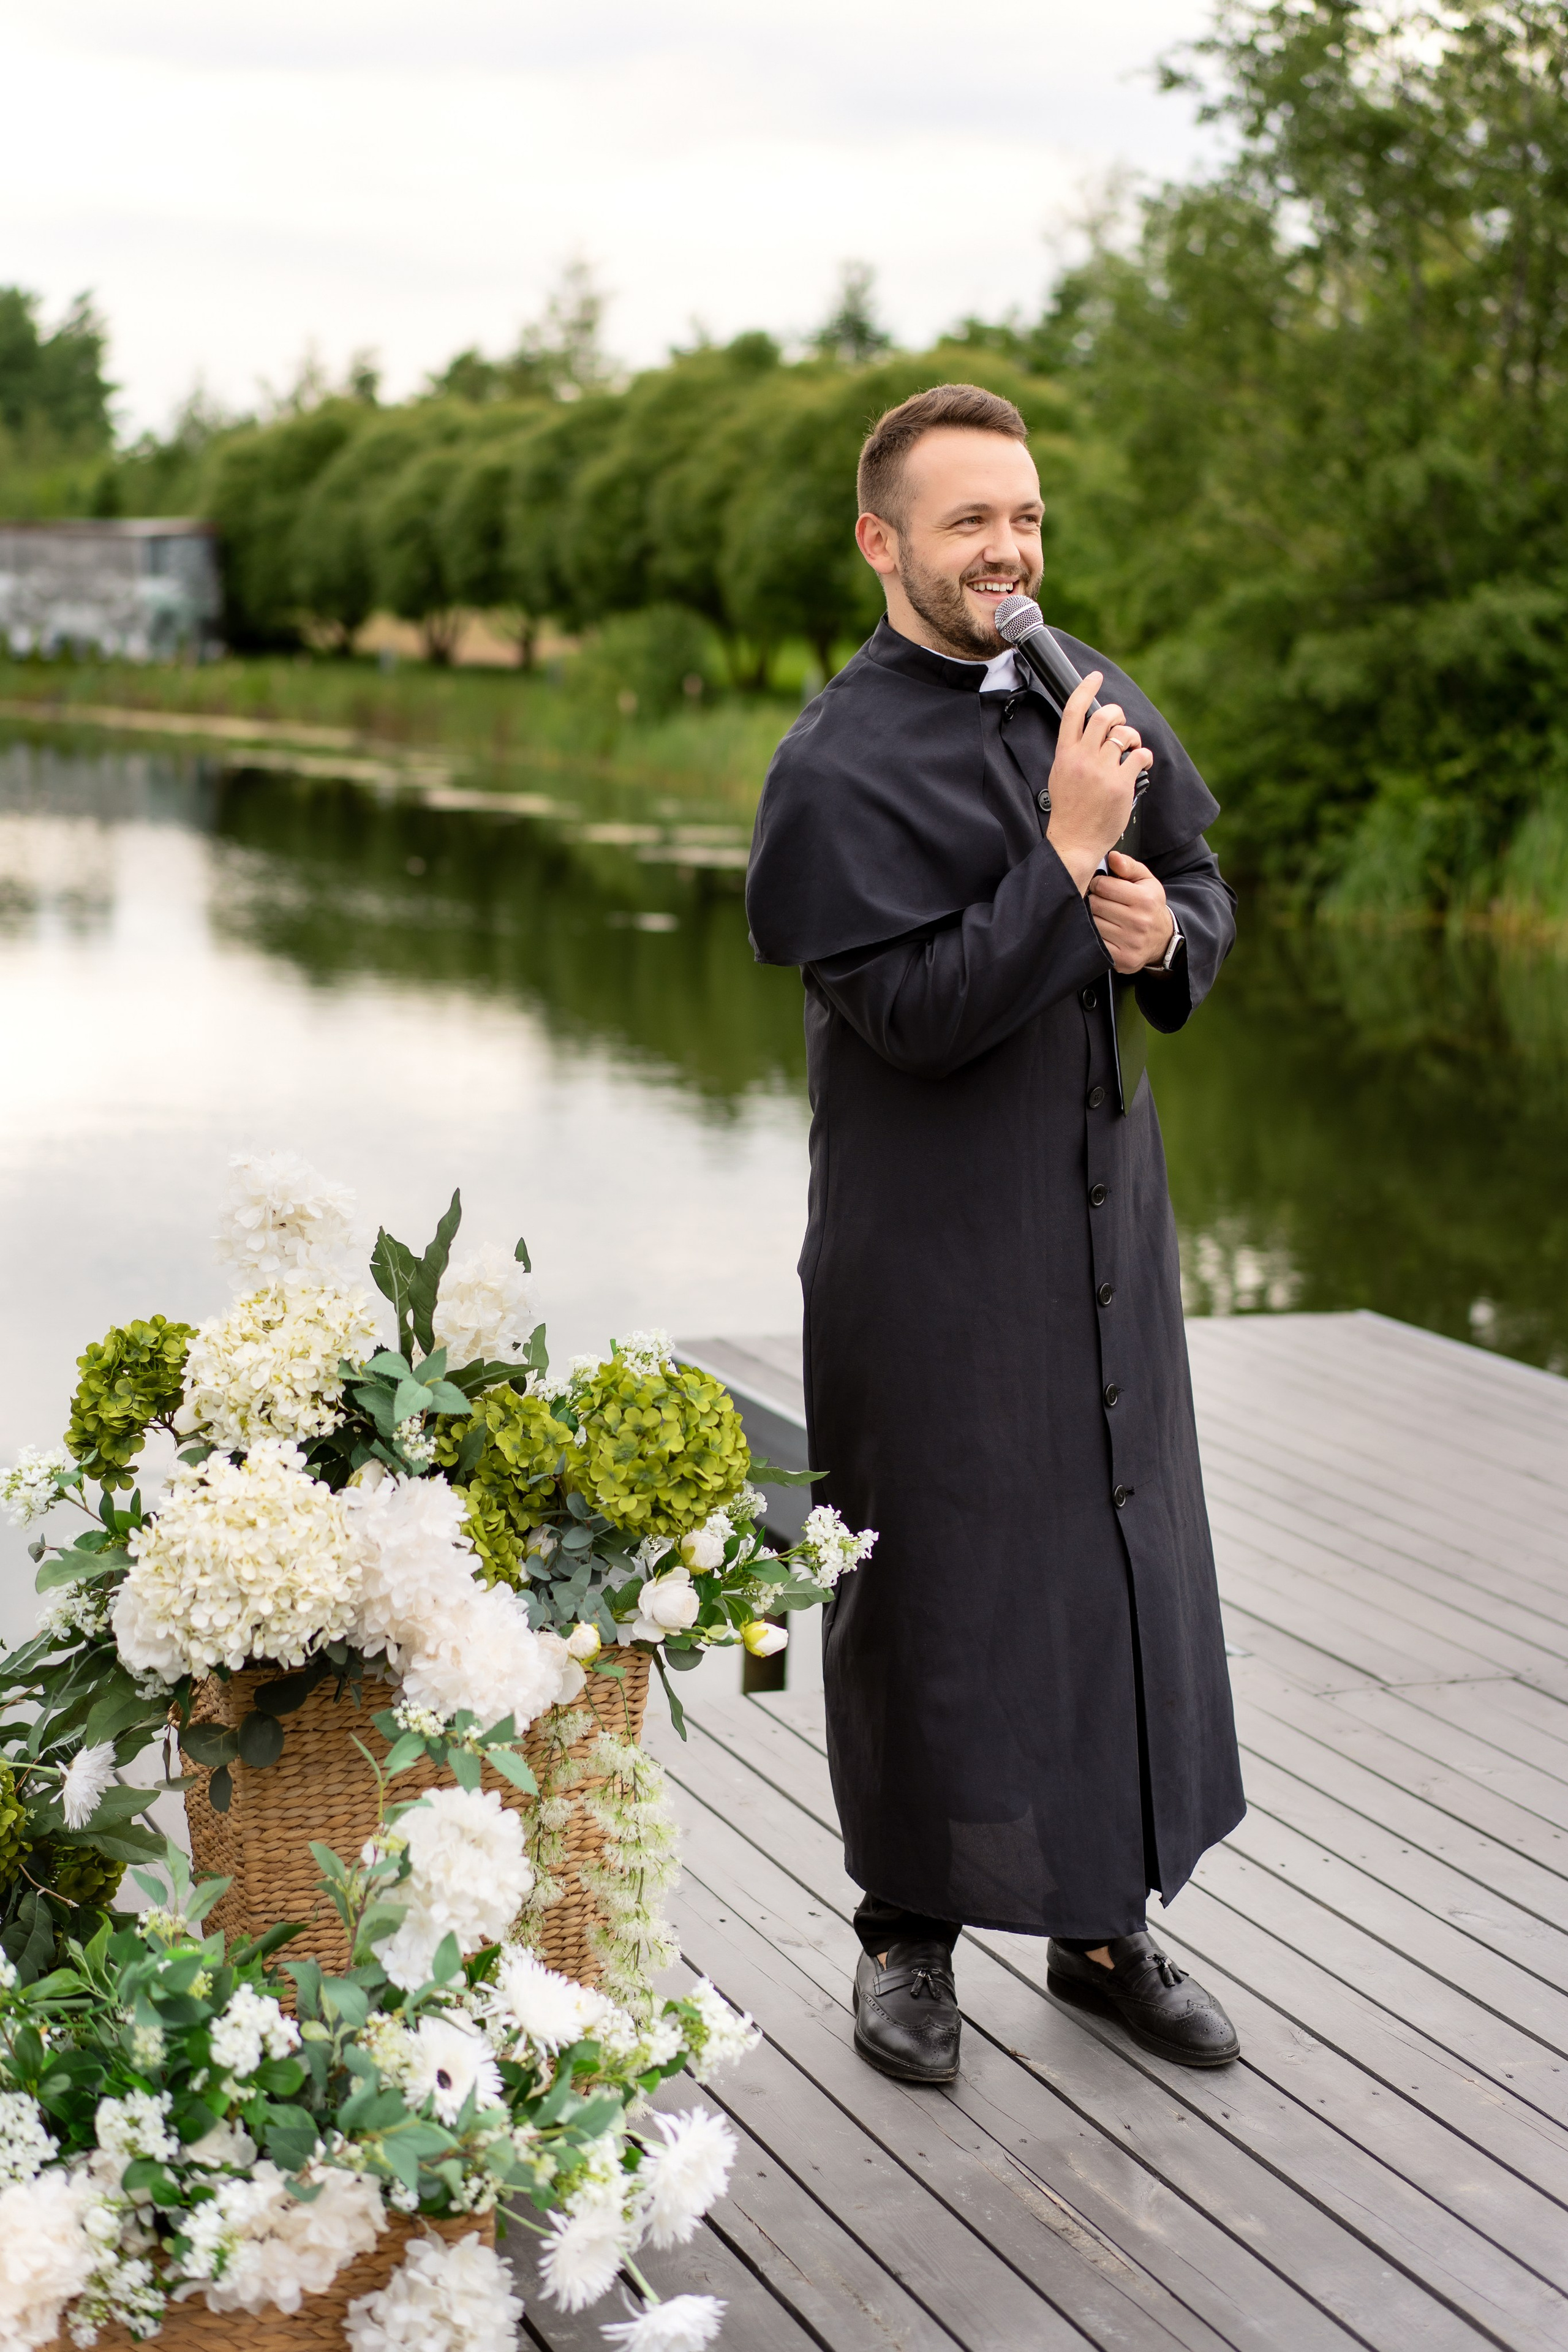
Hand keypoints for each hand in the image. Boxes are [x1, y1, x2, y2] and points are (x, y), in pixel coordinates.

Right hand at [1044, 673, 1152, 893]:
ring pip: (1124, 734)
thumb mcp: (1061, 775)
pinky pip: (1140, 756)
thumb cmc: (1069, 811)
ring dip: (1132, 737)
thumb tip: (1091, 733)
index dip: (1086, 689)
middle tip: (1120, 725)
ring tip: (1131, 750)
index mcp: (1065, 755)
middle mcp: (1083, 758)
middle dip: (1117, 715)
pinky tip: (1140, 765)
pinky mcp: (1120, 784)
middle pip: (1104, 717)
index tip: (1095, 677)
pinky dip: (1144, 757)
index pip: (1073, 711)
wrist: (1074, 841)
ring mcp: (1102, 770)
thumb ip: (1073, 752)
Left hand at [1088, 853, 1174, 973]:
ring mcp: (1130, 942)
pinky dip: (1095, 937)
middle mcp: (1139, 922)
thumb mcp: (1145, 881)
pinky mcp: (1123, 959)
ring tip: (1103, 916)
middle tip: (1102, 902)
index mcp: (1144, 899)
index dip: (1099, 884)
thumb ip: (1128, 866)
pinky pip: (1095, 944)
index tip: (1103, 887)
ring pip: (1092, 924)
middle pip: (1095, 904)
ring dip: (1093, 919)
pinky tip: (1104, 932)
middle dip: (1095, 900)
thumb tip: (1112, 856)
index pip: (1103, 885)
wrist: (1162, 938)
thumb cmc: (1149, 905)